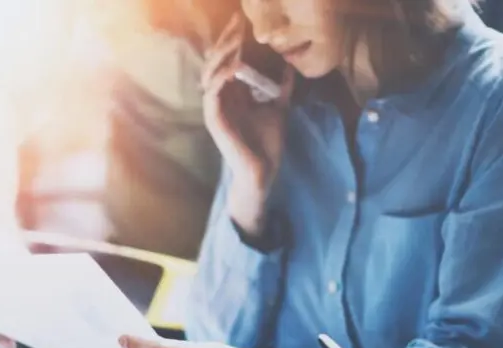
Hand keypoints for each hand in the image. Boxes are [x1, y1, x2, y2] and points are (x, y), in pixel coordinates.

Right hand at [202, 13, 295, 238]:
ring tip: (236, 41)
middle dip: (226, 41)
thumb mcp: (279, 107)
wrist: (263, 171)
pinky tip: (235, 66)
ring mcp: (215, 108)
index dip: (233, 39)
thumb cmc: (267, 143)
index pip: (228, 59)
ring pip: (211, 73)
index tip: (242, 22)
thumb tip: (291, 64)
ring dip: (223, 56)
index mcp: (233, 92)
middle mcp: (220, 97)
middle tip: (237, 24)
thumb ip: (281, 86)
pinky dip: (222, 77)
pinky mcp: (214, 119)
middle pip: (216, 61)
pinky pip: (212, 92)